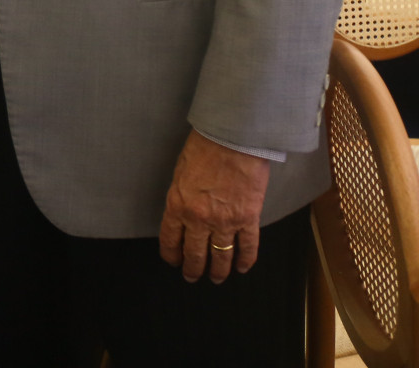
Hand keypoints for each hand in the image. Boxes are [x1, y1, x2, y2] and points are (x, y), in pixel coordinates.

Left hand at [157, 130, 269, 283]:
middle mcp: (199, 219)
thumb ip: (181, 197)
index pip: (170, 240)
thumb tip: (184, 212)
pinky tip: (242, 268)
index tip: (173, 262)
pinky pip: (248, 246)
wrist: (232, 139)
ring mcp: (225, 221)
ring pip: (221, 256)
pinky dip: (246, 260)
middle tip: (192, 277)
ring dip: (218, 271)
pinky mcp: (248, 218)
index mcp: (178, 206)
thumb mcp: (180, 173)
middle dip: (193, 269)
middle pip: (195, 254)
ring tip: (216, 278)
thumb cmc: (203, 148)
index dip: (171, 255)